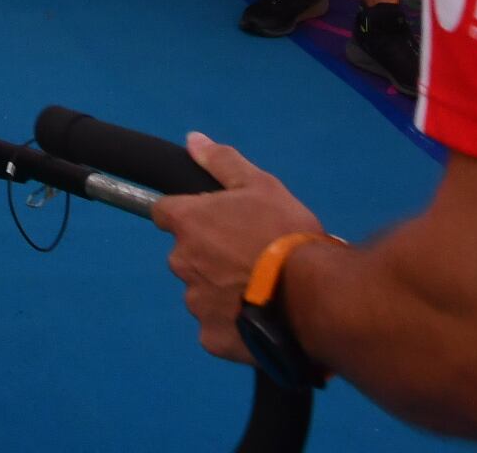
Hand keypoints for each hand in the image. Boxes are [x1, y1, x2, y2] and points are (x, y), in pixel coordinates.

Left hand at [152, 133, 326, 362]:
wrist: (311, 297)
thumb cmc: (285, 234)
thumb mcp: (261, 185)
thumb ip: (222, 162)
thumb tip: (192, 140)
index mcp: (188, 221)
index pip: (165, 212)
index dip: (188, 215)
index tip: (212, 222)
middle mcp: (181, 260)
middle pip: (186, 253)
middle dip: (209, 254)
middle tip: (248, 255)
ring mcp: (194, 301)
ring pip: (201, 291)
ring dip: (221, 289)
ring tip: (260, 288)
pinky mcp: (209, 337)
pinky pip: (215, 326)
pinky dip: (231, 323)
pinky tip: (259, 317)